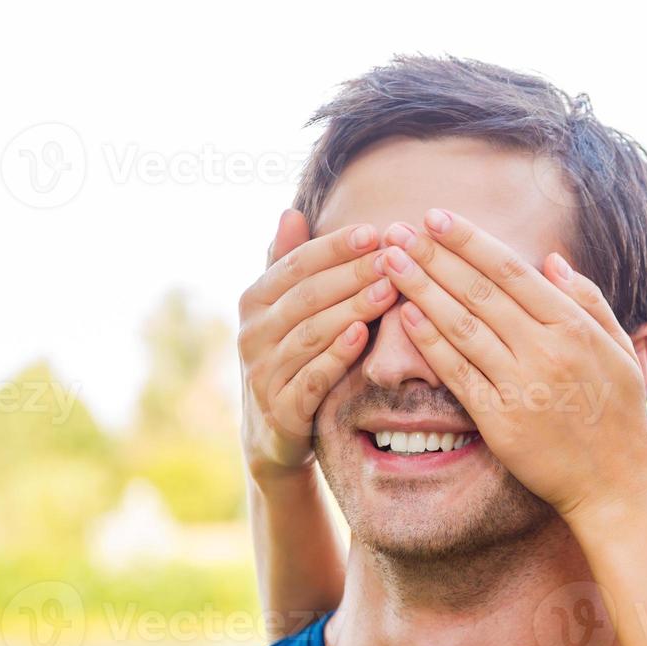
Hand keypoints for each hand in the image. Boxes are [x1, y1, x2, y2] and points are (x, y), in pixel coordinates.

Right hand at [238, 210, 398, 481]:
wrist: (274, 434)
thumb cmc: (290, 357)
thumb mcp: (284, 311)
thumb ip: (289, 264)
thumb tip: (291, 212)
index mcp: (253, 301)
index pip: (297, 264)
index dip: (335, 247)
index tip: (375, 231)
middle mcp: (252, 334)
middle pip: (308, 295)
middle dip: (353, 274)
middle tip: (394, 258)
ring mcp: (264, 373)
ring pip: (312, 333)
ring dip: (352, 309)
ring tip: (390, 289)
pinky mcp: (282, 410)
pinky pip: (312, 377)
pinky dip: (336, 355)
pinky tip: (362, 335)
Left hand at [378, 208, 646, 523]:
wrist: (615, 485)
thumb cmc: (619, 415)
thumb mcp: (619, 350)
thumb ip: (588, 300)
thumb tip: (551, 260)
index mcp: (575, 327)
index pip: (512, 271)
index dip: (470, 241)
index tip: (437, 218)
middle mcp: (547, 351)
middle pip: (479, 291)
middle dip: (433, 256)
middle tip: (396, 230)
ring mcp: (521, 386)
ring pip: (461, 326)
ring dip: (421, 289)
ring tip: (390, 262)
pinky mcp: (500, 422)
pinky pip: (458, 374)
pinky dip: (430, 343)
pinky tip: (406, 316)